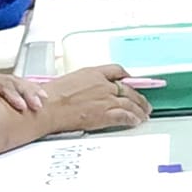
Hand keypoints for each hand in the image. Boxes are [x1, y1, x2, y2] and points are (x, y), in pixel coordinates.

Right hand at [37, 65, 151, 135]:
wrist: (48, 108)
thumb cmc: (51, 96)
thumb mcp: (70, 80)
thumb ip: (85, 83)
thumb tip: (88, 88)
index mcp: (93, 73)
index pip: (116, 70)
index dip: (126, 76)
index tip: (130, 81)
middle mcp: (103, 85)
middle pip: (128, 89)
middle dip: (138, 97)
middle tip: (143, 102)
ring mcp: (105, 100)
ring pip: (130, 103)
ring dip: (139, 109)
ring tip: (144, 114)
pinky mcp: (105, 115)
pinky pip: (125, 116)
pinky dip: (132, 119)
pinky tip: (135, 121)